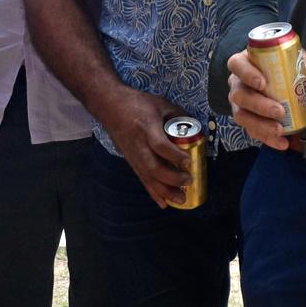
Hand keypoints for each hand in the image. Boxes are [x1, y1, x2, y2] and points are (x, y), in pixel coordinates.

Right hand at [101, 90, 191, 207]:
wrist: (109, 106)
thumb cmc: (136, 103)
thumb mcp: (160, 103)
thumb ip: (178, 115)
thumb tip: (195, 128)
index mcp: (147, 128)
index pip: (160, 146)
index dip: (175, 156)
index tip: (189, 161)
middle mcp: (139, 145)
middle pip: (154, 167)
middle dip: (172, 179)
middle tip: (188, 181)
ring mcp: (133, 155)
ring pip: (148, 178)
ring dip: (165, 191)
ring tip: (181, 199)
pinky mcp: (131, 161)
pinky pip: (143, 180)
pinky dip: (153, 193)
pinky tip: (164, 203)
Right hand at [226, 45, 305, 150]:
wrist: (278, 76)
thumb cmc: (281, 64)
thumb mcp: (293, 59)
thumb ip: (302, 64)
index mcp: (243, 63)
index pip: (236, 65)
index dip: (247, 74)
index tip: (263, 83)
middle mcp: (237, 83)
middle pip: (239, 95)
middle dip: (259, 105)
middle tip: (279, 111)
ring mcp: (239, 103)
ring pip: (241, 116)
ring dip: (260, 125)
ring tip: (279, 130)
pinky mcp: (247, 119)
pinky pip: (252, 131)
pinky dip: (267, 138)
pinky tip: (282, 143)